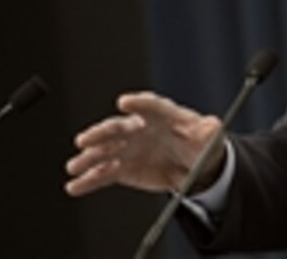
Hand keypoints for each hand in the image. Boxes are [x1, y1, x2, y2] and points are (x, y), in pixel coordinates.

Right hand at [65, 92, 223, 196]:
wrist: (196, 166)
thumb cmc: (201, 144)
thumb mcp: (211, 137)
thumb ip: (210, 131)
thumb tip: (211, 127)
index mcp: (163, 115)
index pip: (150, 105)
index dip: (138, 103)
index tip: (125, 102)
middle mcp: (140, 128)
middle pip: (118, 127)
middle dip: (101, 132)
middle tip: (85, 139)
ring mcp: (129, 148)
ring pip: (106, 151)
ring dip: (89, 158)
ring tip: (75, 166)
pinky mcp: (124, 168)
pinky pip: (105, 173)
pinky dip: (90, 180)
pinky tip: (76, 185)